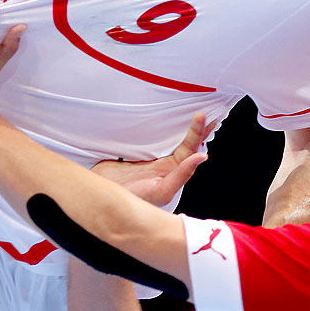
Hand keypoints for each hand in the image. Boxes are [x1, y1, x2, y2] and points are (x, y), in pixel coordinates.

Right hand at [91, 112, 214, 206]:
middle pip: (183, 142)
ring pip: (169, 138)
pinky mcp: (134, 152)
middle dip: (195, 127)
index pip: (190, 149)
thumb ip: (182, 174)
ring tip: (194, 113)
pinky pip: (150, 137)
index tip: (201, 116)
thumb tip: (202, 156)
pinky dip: (159, 127)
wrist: (105, 198)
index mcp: (173, 172)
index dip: (197, 133)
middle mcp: (164, 164)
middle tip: (204, 110)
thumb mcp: (162, 190)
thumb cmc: (137, 200)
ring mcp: (150, 157)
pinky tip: (164, 118)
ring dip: (180, 126)